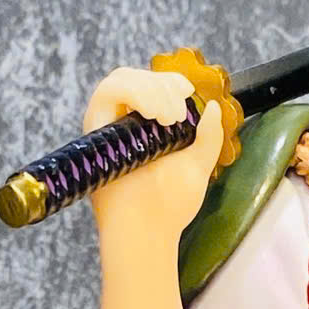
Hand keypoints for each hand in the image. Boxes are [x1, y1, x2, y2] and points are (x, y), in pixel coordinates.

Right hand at [84, 64, 228, 246]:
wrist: (147, 230)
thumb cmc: (170, 207)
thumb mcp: (198, 166)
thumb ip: (209, 137)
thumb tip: (213, 108)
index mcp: (145, 129)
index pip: (152, 86)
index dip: (169, 81)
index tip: (187, 91)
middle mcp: (122, 124)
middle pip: (137, 78)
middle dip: (162, 86)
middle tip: (176, 115)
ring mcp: (107, 126)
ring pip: (122, 79)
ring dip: (150, 89)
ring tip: (168, 119)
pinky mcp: (95, 128)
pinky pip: (108, 90)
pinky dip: (134, 93)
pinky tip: (152, 114)